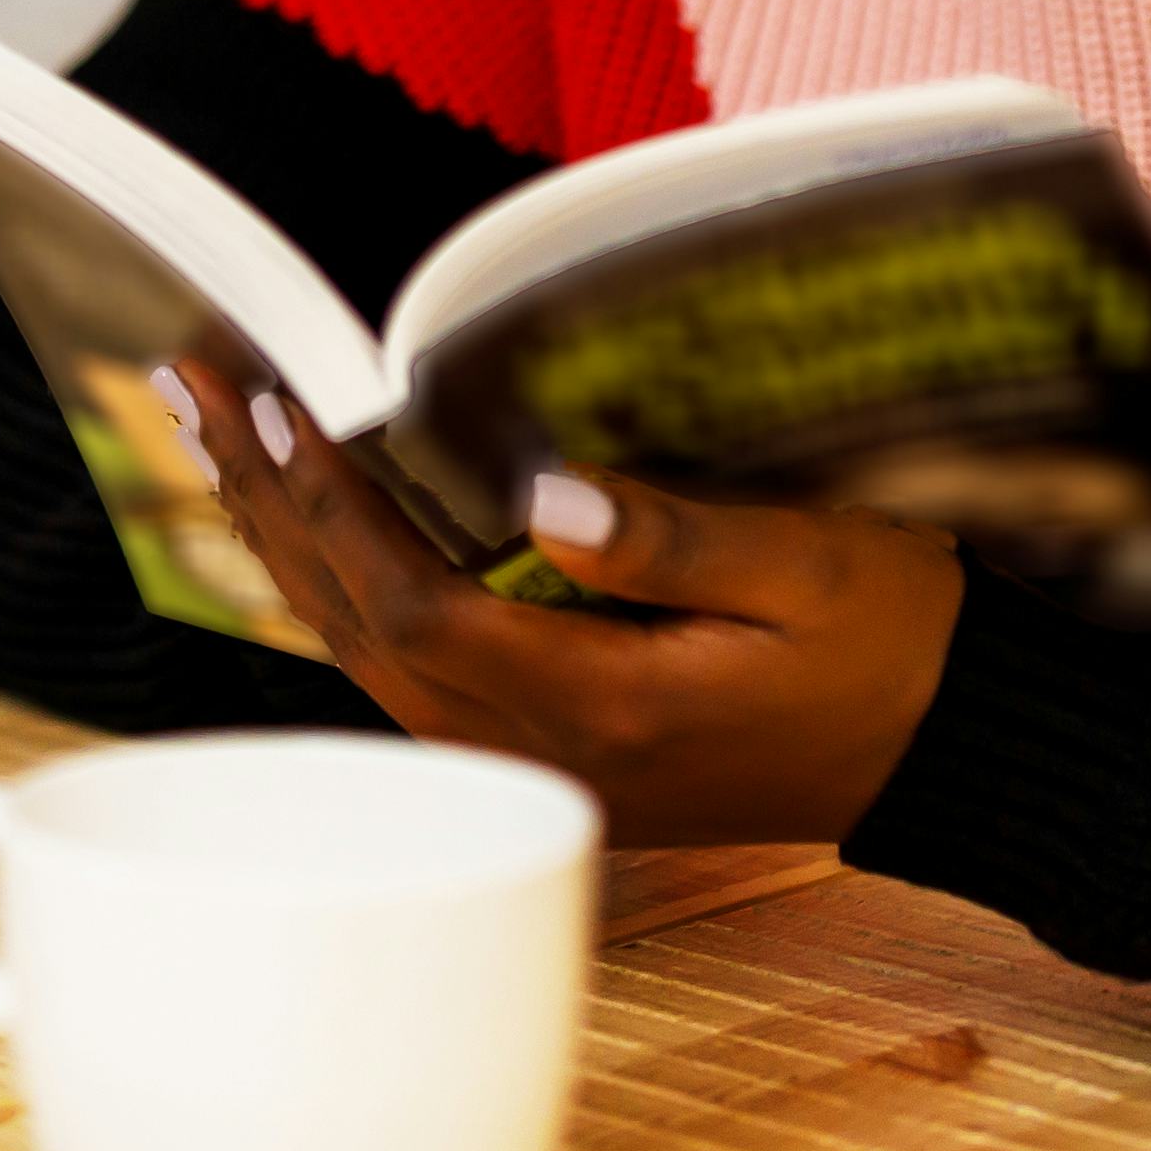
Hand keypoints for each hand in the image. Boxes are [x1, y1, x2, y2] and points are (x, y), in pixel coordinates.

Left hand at [170, 356, 964, 850]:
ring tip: (225, 439)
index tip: (277, 405)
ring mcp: (547, 765)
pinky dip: (347, 593)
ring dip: (292, 546)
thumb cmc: (898, 648)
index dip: (332, 506)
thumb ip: (679, 538)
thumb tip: (542, 501)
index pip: (413, 605)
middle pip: (358, 632)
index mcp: (603, 706)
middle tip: (197, 386)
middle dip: (270, 504)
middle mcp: (549, 752)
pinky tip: (317, 532)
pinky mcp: (558, 754)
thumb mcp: (816, 568)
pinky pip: (414, 675)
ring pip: (371, 660)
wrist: (954, 755)